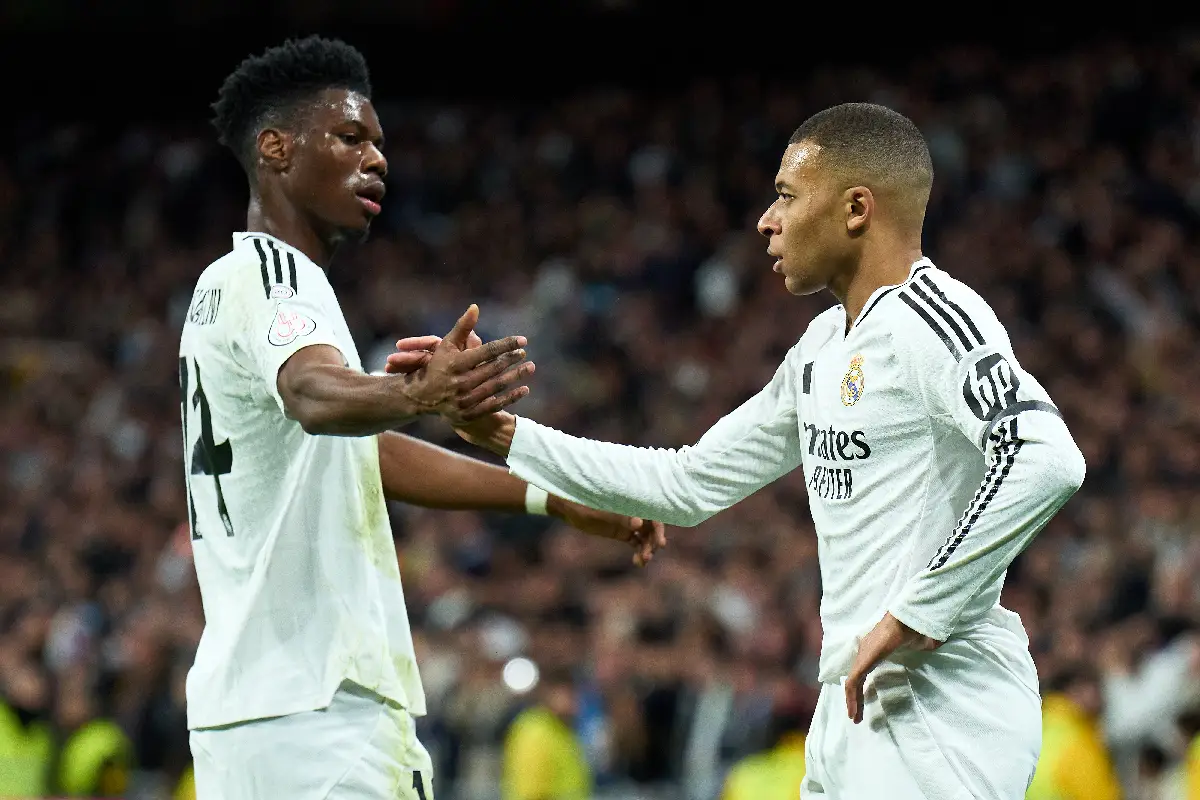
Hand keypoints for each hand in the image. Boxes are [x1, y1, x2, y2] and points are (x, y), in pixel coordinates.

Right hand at [396, 305, 534, 423]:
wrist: (423, 396)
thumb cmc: (439, 365)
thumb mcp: (447, 344)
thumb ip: (463, 327)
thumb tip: (475, 307)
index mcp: (456, 363)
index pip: (487, 351)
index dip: (506, 345)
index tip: (522, 340)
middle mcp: (460, 382)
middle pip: (493, 369)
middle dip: (511, 360)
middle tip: (524, 354)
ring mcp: (465, 400)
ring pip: (496, 386)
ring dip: (515, 376)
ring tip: (530, 367)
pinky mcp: (469, 414)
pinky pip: (494, 405)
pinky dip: (511, 398)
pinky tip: (525, 390)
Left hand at [549, 497, 667, 567]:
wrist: (568, 506)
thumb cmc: (583, 504)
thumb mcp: (599, 513)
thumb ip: (619, 518)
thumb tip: (639, 523)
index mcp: (632, 501)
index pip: (653, 513)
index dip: (659, 528)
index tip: (660, 543)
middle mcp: (634, 511)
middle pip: (652, 527)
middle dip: (654, 541)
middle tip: (649, 555)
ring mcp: (629, 522)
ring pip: (646, 537)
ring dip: (647, 549)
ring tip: (641, 562)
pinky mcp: (622, 532)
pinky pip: (637, 543)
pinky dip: (640, 552)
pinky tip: (638, 562)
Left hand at [845, 613, 940, 723]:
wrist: (912, 619)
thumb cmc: (916, 629)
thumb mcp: (919, 643)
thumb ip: (922, 648)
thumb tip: (935, 646)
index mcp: (875, 649)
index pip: (863, 672)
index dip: (862, 688)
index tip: (866, 702)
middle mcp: (865, 652)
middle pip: (855, 679)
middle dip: (855, 699)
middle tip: (857, 717)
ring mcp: (863, 655)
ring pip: (852, 683)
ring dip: (852, 702)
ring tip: (855, 718)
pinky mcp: (864, 660)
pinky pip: (854, 682)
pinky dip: (852, 697)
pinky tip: (854, 711)